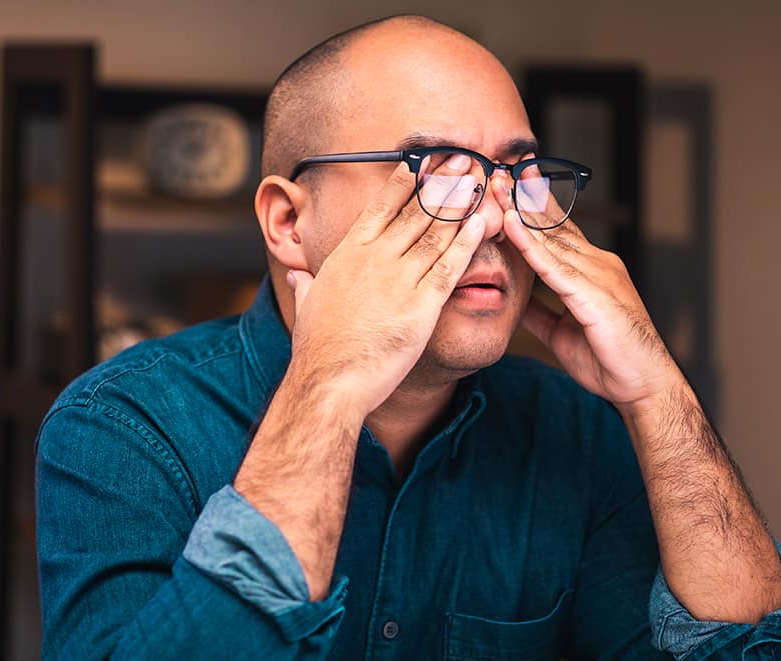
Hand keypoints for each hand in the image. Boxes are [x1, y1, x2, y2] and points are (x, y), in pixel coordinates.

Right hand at [284, 157, 486, 417]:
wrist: (329, 380)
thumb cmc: (317, 348)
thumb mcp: (306, 305)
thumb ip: (306, 284)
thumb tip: (297, 274)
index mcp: (348, 254)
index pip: (380, 208)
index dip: (404, 183)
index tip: (421, 162)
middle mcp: (374, 259)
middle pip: (415, 212)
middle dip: (442, 183)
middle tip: (464, 160)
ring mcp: (398, 281)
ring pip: (436, 234)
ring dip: (460, 204)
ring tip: (479, 181)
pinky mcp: (421, 307)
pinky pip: (449, 268)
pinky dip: (467, 243)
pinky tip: (482, 224)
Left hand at [501, 184, 682, 409]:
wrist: (643, 386)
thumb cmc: (609, 361)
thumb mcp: (562, 333)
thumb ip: (541, 313)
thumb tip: (518, 303)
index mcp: (591, 272)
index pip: (558, 233)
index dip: (534, 208)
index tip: (513, 182)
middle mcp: (597, 265)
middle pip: (553, 226)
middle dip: (524, 198)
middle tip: (500, 168)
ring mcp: (598, 276)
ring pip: (552, 238)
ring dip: (521, 211)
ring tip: (498, 185)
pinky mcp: (593, 296)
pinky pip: (554, 266)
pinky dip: (530, 244)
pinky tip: (510, 225)